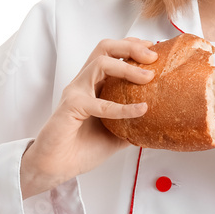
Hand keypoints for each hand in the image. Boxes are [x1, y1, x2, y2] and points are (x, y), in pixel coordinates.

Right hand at [19, 37, 157, 197]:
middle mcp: (84, 83)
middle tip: (153, 56)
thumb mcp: (116, 134)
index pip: (110, 53)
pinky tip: (140, 110)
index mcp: (93, 84)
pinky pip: (99, 103)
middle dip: (130, 46)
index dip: (131, 45)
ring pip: (100, 64)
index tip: (153, 49)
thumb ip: (133, 124)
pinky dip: (122, 107)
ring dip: (128, 68)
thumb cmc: (81, 149)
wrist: (56, 167)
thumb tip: (158, 123)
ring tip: (148, 77)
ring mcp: (76, 92)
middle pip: (104, 48)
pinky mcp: (71, 107)